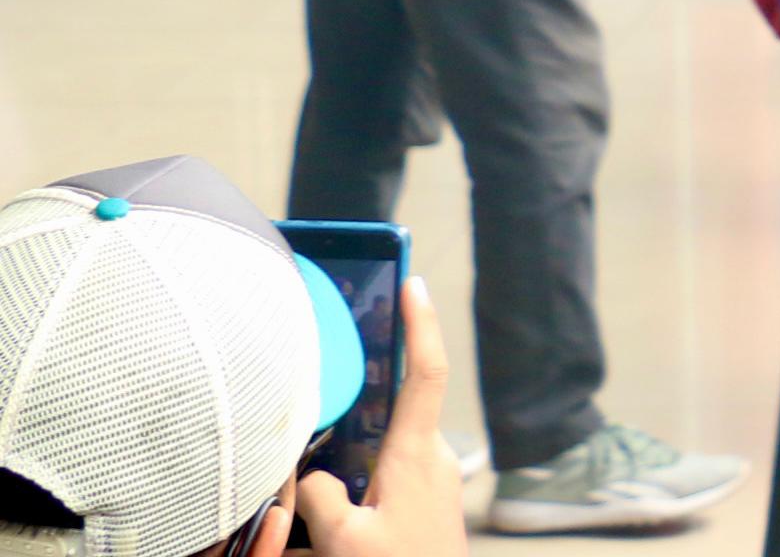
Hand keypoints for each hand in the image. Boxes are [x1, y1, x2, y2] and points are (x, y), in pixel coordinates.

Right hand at [287, 275, 465, 556]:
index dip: (421, 324)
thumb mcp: (345, 540)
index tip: (412, 284)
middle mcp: (431, 458)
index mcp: (417, 456)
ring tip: (314, 472)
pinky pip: (386, 475)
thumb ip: (321, 498)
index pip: (426, 373)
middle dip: (362, 396)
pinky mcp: (425, 500)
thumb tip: (311, 474)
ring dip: (352, 451)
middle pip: (393, 409)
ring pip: (383, 447)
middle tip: (327, 382)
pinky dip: (358, 477)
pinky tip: (328, 510)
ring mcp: (432, 479)